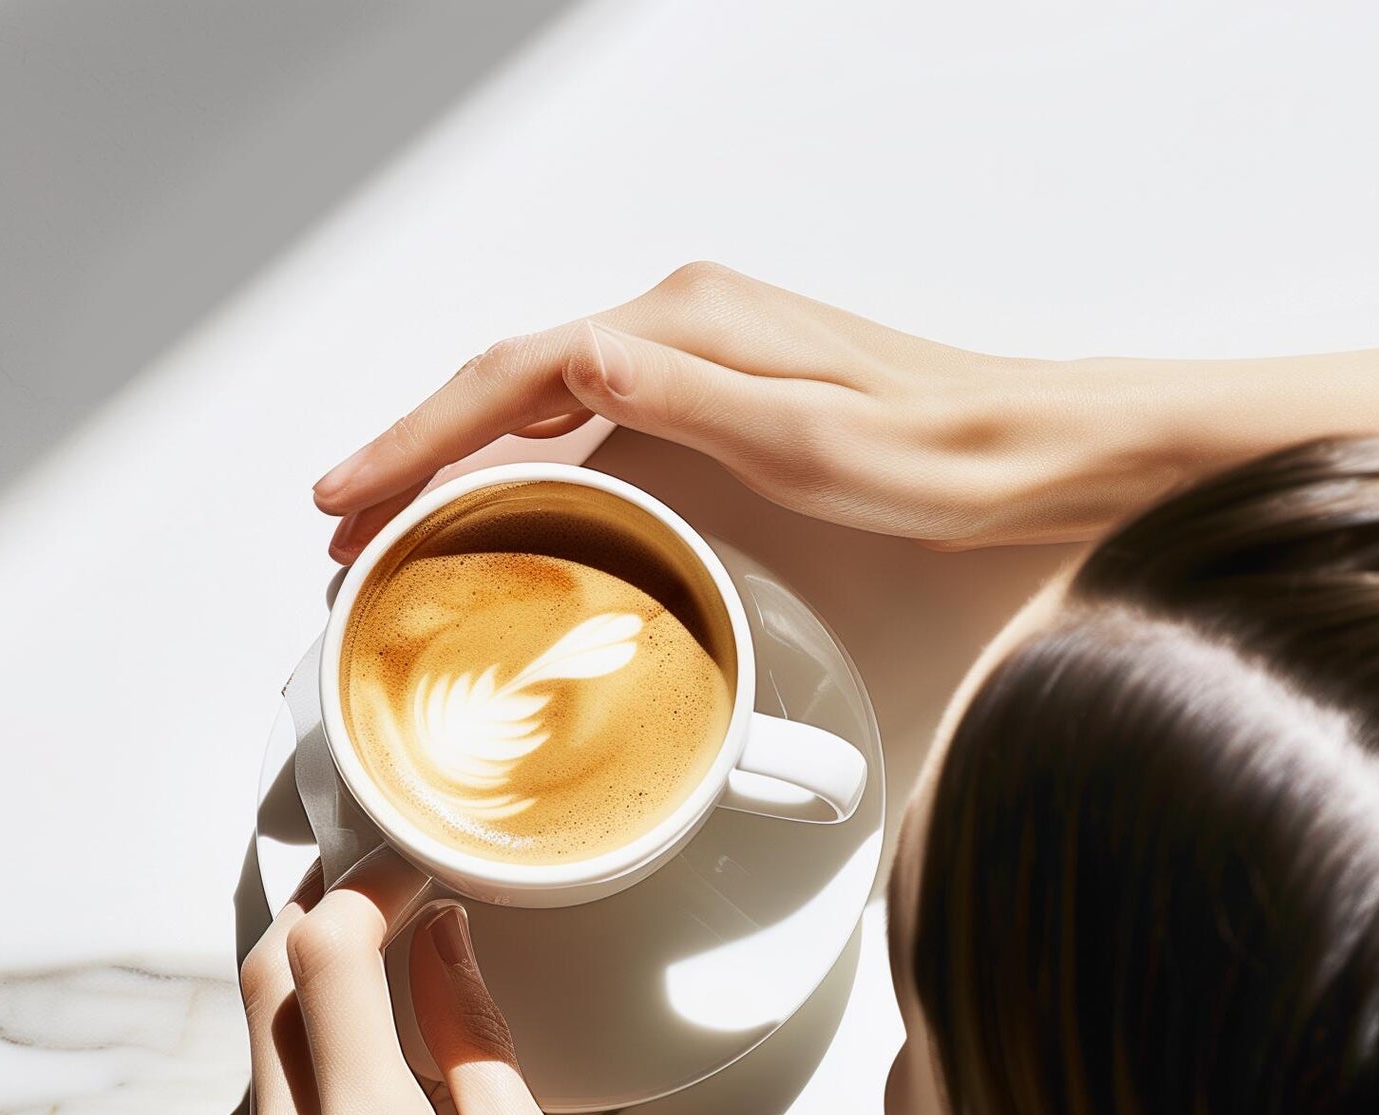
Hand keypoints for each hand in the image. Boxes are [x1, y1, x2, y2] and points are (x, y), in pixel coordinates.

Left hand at [232, 855, 613, 1114]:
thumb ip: (471, 1040)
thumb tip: (442, 939)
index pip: (323, 959)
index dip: (365, 890)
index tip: (418, 869)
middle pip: (263, 988)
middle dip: (319, 920)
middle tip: (393, 893)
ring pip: (261, 1051)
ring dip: (314, 992)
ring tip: (393, 965)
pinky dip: (312, 1067)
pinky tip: (377, 1067)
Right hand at [312, 260, 1155, 555]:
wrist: (1035, 452)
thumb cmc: (941, 458)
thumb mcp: (811, 440)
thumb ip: (688, 399)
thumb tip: (579, 362)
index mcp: (688, 325)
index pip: (511, 376)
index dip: (417, 438)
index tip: (348, 495)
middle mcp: (682, 323)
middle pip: (505, 383)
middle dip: (413, 454)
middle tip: (342, 528)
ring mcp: (698, 353)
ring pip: (537, 401)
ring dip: (457, 460)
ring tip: (392, 525)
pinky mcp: (716, 391)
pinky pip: (584, 418)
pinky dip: (522, 461)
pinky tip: (500, 502)